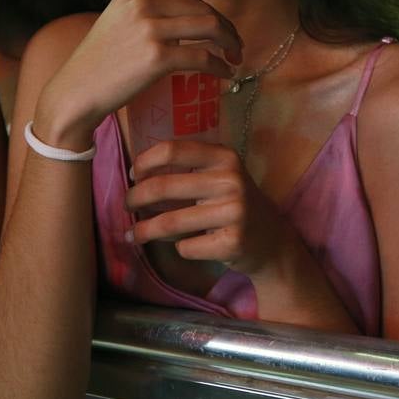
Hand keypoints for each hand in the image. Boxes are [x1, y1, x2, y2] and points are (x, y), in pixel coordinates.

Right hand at [33, 0, 242, 146]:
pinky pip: (201, 56)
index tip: (220, 29)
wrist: (74, 93)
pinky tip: (225, 74)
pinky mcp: (156, 56)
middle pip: (200, 8)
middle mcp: (141, 4)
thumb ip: (145, 17)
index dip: (209, 12)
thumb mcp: (117, 25)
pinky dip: (219, 65)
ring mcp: (149, 28)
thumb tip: (183, 23)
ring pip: (208, 27)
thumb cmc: (96, 67)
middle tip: (235, 45)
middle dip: (224, 26)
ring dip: (229, 41)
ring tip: (236, 57)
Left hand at [125, 140, 294, 276]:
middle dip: (135, 197)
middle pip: (163, 186)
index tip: (132, 174)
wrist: (272, 240)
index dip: (144, 161)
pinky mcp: (233, 242)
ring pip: (170, 222)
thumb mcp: (220, 176)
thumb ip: (188, 170)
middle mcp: (231, 180)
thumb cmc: (234, 204)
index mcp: (224, 157)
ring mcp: (234, 212)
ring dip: (144, 230)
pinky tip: (184, 246)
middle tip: (126, 205)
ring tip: (132, 234)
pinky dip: (178, 248)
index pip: (172, 150)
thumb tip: (135, 177)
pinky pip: (186, 247)